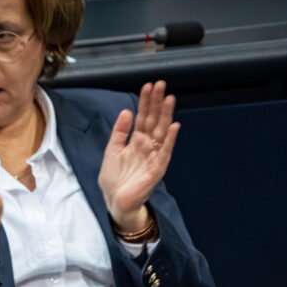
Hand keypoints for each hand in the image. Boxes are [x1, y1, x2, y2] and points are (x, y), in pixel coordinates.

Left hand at [98, 81, 179, 232]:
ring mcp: (154, 156)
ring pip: (162, 132)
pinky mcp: (157, 169)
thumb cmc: (114, 179)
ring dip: (166, 115)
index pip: (143, 116)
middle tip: (161, 84)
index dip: (146, 101)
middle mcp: (147, 146)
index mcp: (137, 140)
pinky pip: (165, 152)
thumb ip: (120, 131)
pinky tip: (173, 126)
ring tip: (169, 99)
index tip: (148, 86)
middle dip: (157, 102)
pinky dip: (170, 140)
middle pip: (154, 120)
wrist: (115, 201)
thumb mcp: (112, 150)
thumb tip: (127, 111)